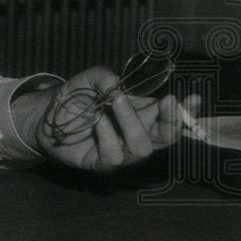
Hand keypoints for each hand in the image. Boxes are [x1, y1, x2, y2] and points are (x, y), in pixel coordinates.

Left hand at [14, 66, 200, 171]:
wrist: (47, 116)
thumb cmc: (76, 98)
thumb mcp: (89, 79)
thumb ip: (105, 76)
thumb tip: (118, 85)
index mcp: (143, 114)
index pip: (173, 116)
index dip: (187, 110)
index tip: (193, 98)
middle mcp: (137, 135)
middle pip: (167, 137)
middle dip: (172, 120)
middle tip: (167, 100)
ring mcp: (121, 152)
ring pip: (142, 147)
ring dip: (131, 122)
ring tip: (115, 101)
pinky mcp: (102, 164)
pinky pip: (114, 157)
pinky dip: (107, 136)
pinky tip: (97, 120)